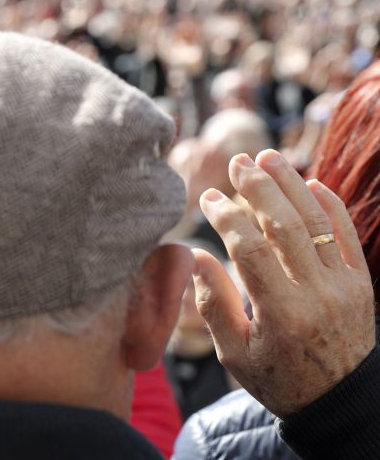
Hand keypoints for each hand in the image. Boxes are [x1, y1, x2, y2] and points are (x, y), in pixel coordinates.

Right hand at [194, 149, 374, 416]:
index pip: (250, 249)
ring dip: (292, 184)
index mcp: (280, 314)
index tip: (209, 197)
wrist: (340, 401)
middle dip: (259, 188)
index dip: (227, 216)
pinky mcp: (361, 282)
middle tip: (239, 161)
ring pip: (317, 222)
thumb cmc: (277, 378)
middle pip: (285, 225)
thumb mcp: (233, 353)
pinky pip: (348, 234)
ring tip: (269, 157)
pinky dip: (331, 204)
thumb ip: (213, 303)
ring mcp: (344, 286)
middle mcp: (316, 294)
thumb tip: (197, 255)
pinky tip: (312, 181)